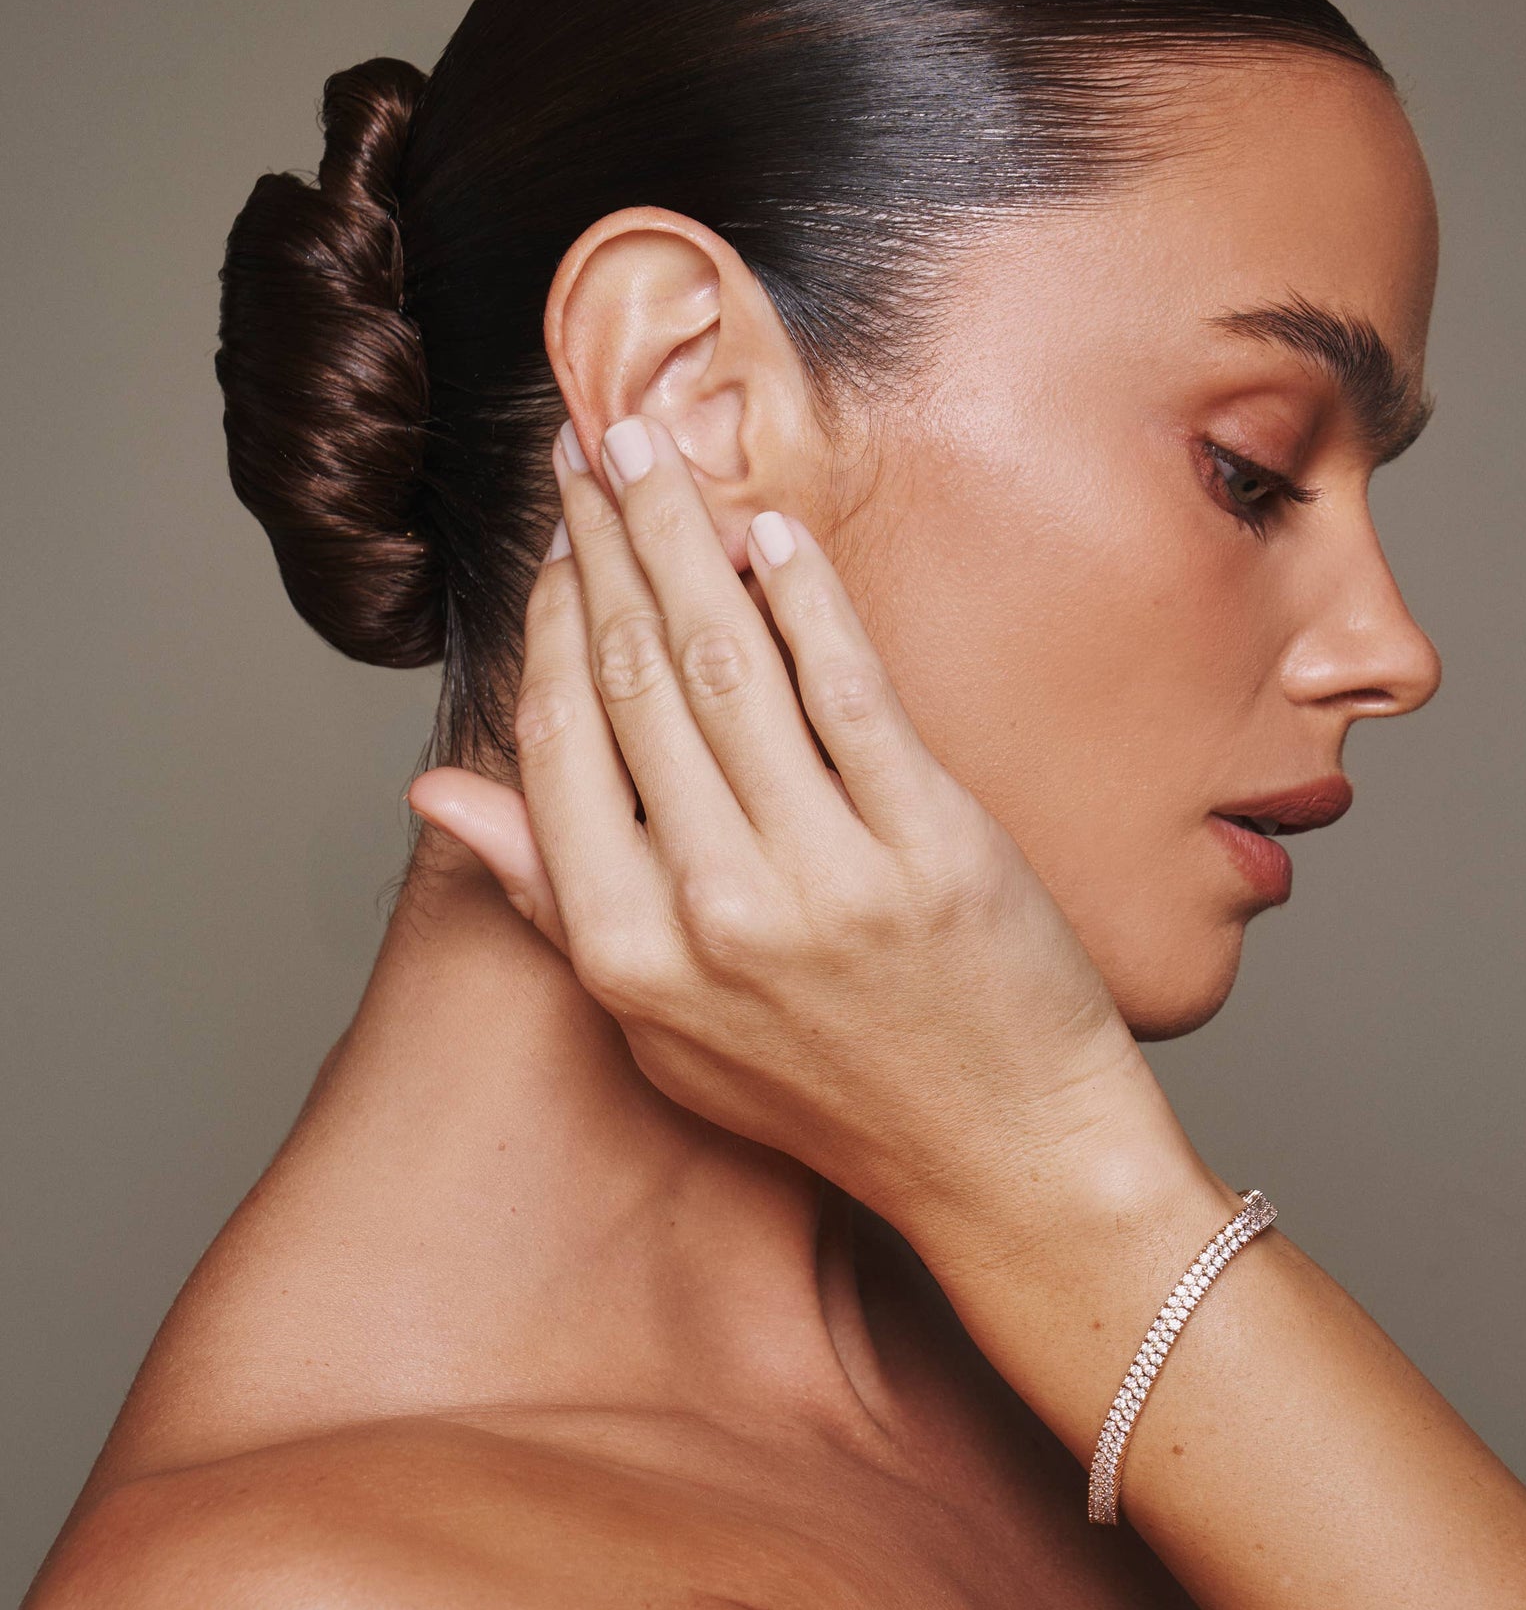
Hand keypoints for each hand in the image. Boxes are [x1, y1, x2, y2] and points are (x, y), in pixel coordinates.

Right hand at [408, 416, 1187, 1243]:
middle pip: (633, 679)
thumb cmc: (831, 1095)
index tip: (556, 546)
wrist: (1004, 1158)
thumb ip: (554, 903)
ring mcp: (825, 874)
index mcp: (630, 954)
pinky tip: (771, 531)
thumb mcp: (663, 1030)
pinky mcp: (929, 843)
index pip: (562, 744)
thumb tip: (438, 793)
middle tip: (592, 450)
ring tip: (657, 454)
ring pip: (724, 662)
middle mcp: (713, 910)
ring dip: (683, 536)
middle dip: (606, 544)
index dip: (553, 624)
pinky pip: (846, 686)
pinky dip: (803, 596)